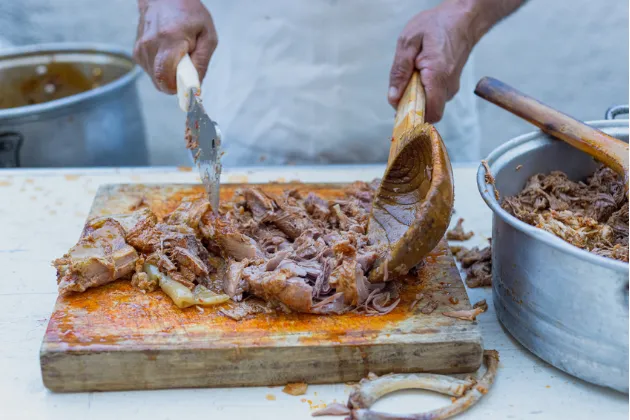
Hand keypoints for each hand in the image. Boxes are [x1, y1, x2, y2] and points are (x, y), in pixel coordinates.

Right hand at [134, 0, 217, 93]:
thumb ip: (202, 63)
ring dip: (170, 76)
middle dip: (177, 83)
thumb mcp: (207, 36)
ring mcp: (141, 50)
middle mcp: (150, 46)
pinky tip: (168, 55)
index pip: (166, 78)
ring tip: (178, 57)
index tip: (190, 86)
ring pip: (157, 80)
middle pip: (161, 83)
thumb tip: (195, 86)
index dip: (179, 88)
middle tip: (187, 69)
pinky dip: (162, 70)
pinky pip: (152, 73)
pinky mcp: (137, 54)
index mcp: (170, 40)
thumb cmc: (188, 14)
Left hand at [388, 0, 484, 121]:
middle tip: (402, 87)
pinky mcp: (452, 84)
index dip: (413, 116)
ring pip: (431, 105)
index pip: (430, 113)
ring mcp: (453, 86)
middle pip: (429, 112)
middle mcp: (449, 86)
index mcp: (437, 76)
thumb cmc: (436, 25)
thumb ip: (399, 71)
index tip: (399, 107)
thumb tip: (393, 98)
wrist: (463, 18)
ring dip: (417, 96)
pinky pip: (435, 96)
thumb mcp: (409, 42)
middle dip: (412, 105)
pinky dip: (424, 91)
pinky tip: (420, 73)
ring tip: (413, 74)